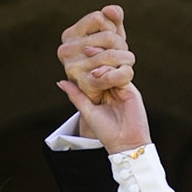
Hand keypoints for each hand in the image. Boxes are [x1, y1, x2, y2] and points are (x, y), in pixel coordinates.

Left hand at [56, 5, 149, 152]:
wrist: (125, 143)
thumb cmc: (106, 131)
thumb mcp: (87, 111)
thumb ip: (76, 95)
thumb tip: (60, 81)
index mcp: (103, 89)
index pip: (96, 68)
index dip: (90, 59)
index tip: (80, 50)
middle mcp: (113, 85)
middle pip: (107, 63)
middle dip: (98, 53)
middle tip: (86, 48)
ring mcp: (123, 86)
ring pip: (114, 65)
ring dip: (103, 59)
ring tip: (91, 55)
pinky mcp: (131, 89)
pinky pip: (121, 73)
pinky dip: (111, 71)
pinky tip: (100, 72)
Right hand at [59, 5, 135, 103]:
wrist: (104, 92)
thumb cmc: (107, 57)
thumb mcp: (110, 34)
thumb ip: (113, 18)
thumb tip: (109, 10)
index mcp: (69, 35)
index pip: (99, 17)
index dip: (112, 28)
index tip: (112, 40)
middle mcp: (65, 50)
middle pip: (108, 37)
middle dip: (122, 46)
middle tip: (122, 56)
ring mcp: (72, 68)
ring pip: (112, 55)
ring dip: (126, 60)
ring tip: (124, 65)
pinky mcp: (84, 85)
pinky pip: (112, 75)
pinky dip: (124, 74)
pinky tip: (125, 74)